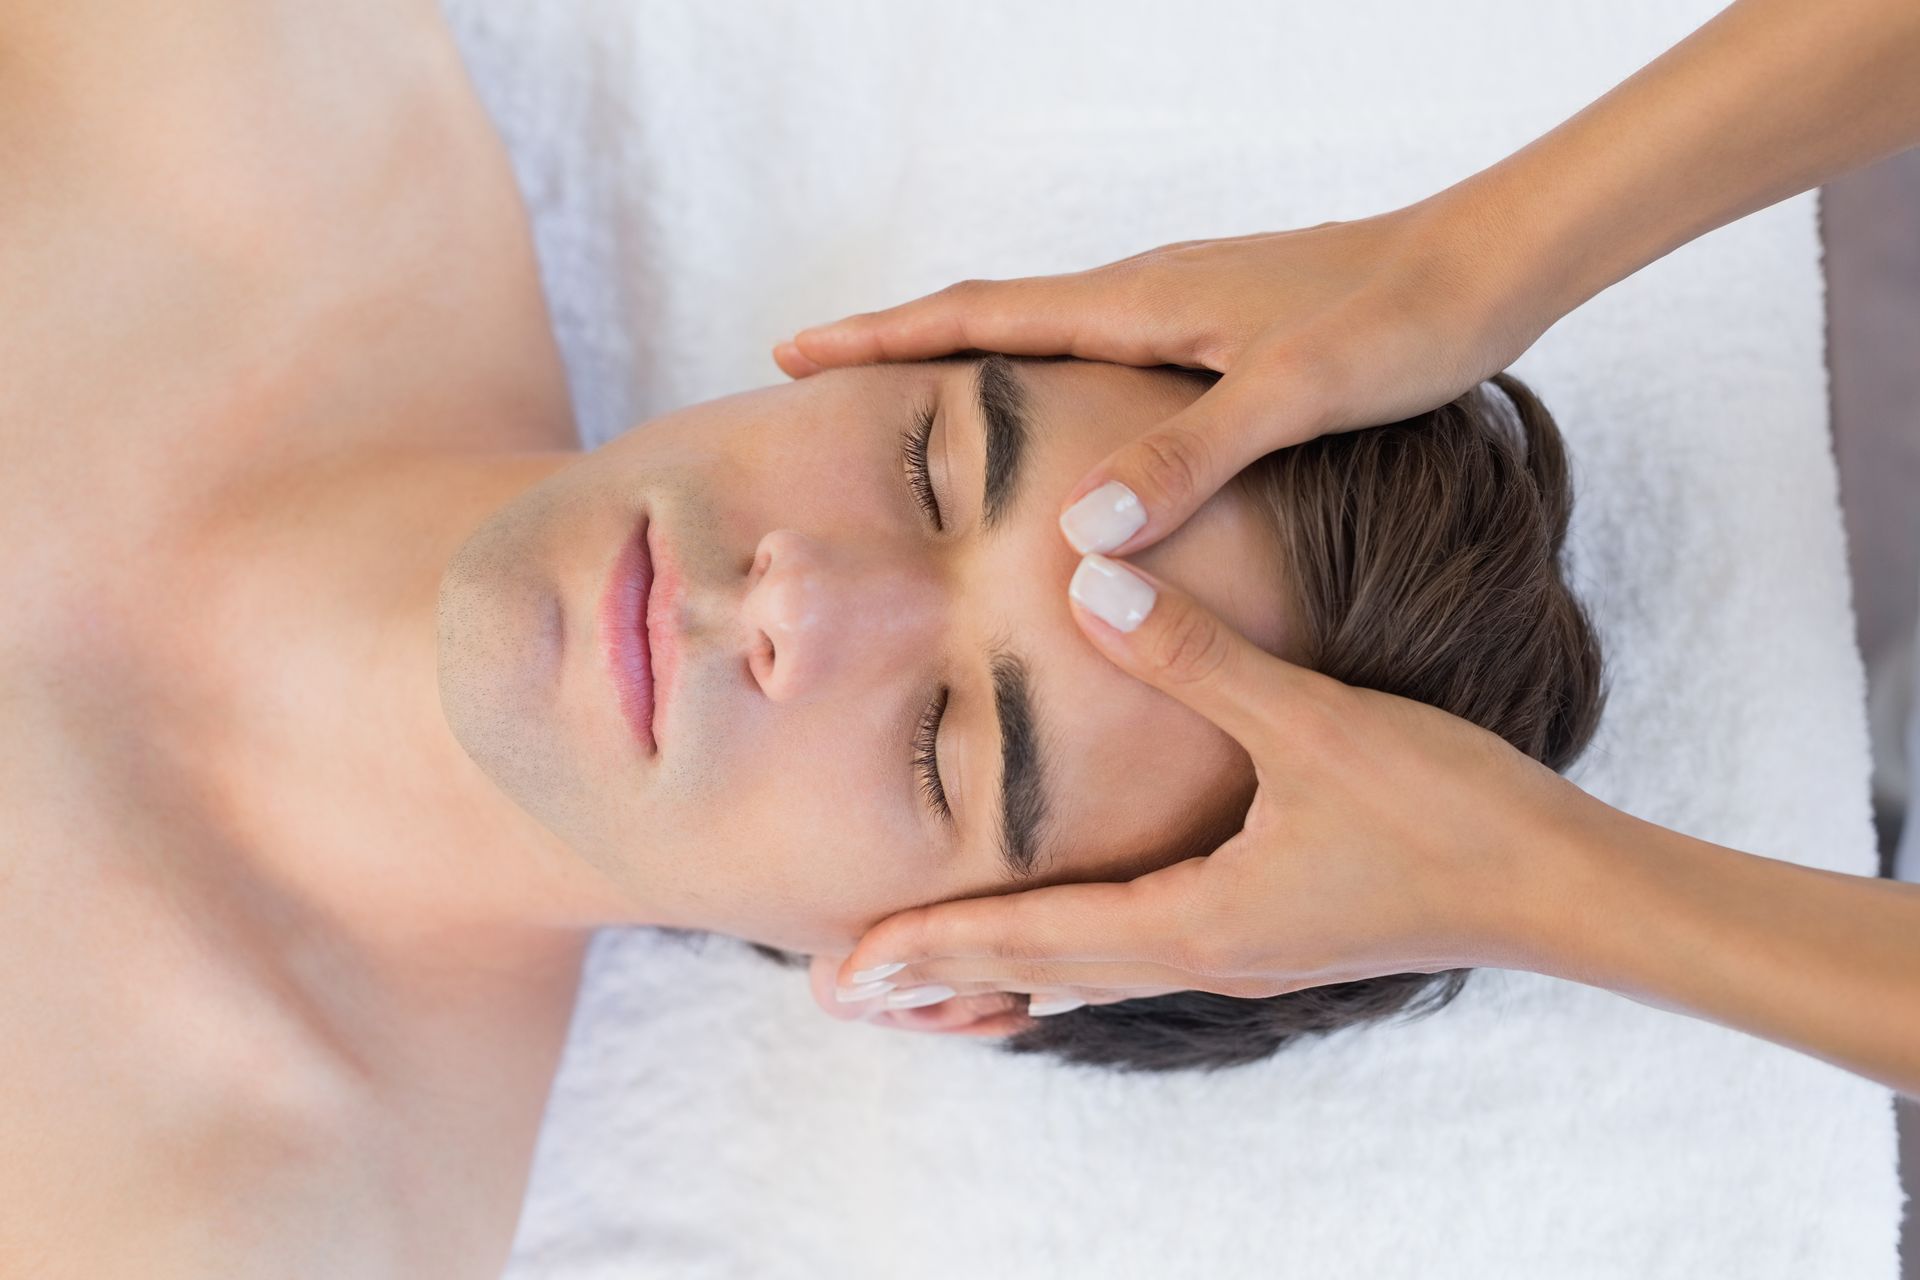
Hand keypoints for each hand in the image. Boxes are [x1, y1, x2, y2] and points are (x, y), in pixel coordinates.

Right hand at [775, 196, 1552, 557]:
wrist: (1487, 267)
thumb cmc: (1399, 322)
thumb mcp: (1292, 397)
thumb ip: (1187, 458)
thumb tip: (1075, 532)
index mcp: (1141, 302)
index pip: (976, 315)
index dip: (880, 340)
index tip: (792, 352)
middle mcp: (1147, 294)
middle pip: (989, 316)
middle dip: (896, 346)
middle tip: (817, 376)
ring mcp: (1181, 308)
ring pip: (1042, 333)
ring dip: (964, 358)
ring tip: (905, 402)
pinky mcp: (1218, 331)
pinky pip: (1095, 352)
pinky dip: (1040, 378)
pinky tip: (1055, 423)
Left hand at [830, 555, 1602, 1014]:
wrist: (1559, 888)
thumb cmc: (1443, 814)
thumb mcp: (1310, 721)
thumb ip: (1191, 653)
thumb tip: (1083, 580)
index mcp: (1190, 917)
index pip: (1027, 940)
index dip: (929, 948)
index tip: (839, 970)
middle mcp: (1200, 949)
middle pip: (1040, 971)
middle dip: (941, 974)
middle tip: (843, 987)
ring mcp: (1240, 947)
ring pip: (1085, 971)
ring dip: (1001, 968)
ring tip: (927, 971)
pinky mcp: (1274, 930)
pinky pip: (1137, 954)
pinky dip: (1072, 955)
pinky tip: (1067, 949)